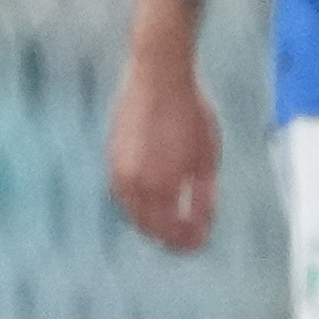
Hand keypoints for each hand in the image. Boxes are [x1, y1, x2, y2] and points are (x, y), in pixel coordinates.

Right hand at [106, 46, 220, 253]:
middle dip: (167, 236)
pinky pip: (121, 193)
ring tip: (171, 220)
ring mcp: (118, 170)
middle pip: (147, 227)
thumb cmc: (189, 112)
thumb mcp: (206, 158)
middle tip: (186, 237)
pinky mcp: (111, 156)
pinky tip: (152, 198)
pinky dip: (136, 204)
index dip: (186, 241)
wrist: (159, 77)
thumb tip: (202, 224)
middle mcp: (133, 184)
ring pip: (130, 212)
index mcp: (160, 187)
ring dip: (150, 222)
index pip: (170, 230)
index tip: (199, 242)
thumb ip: (203, 197)